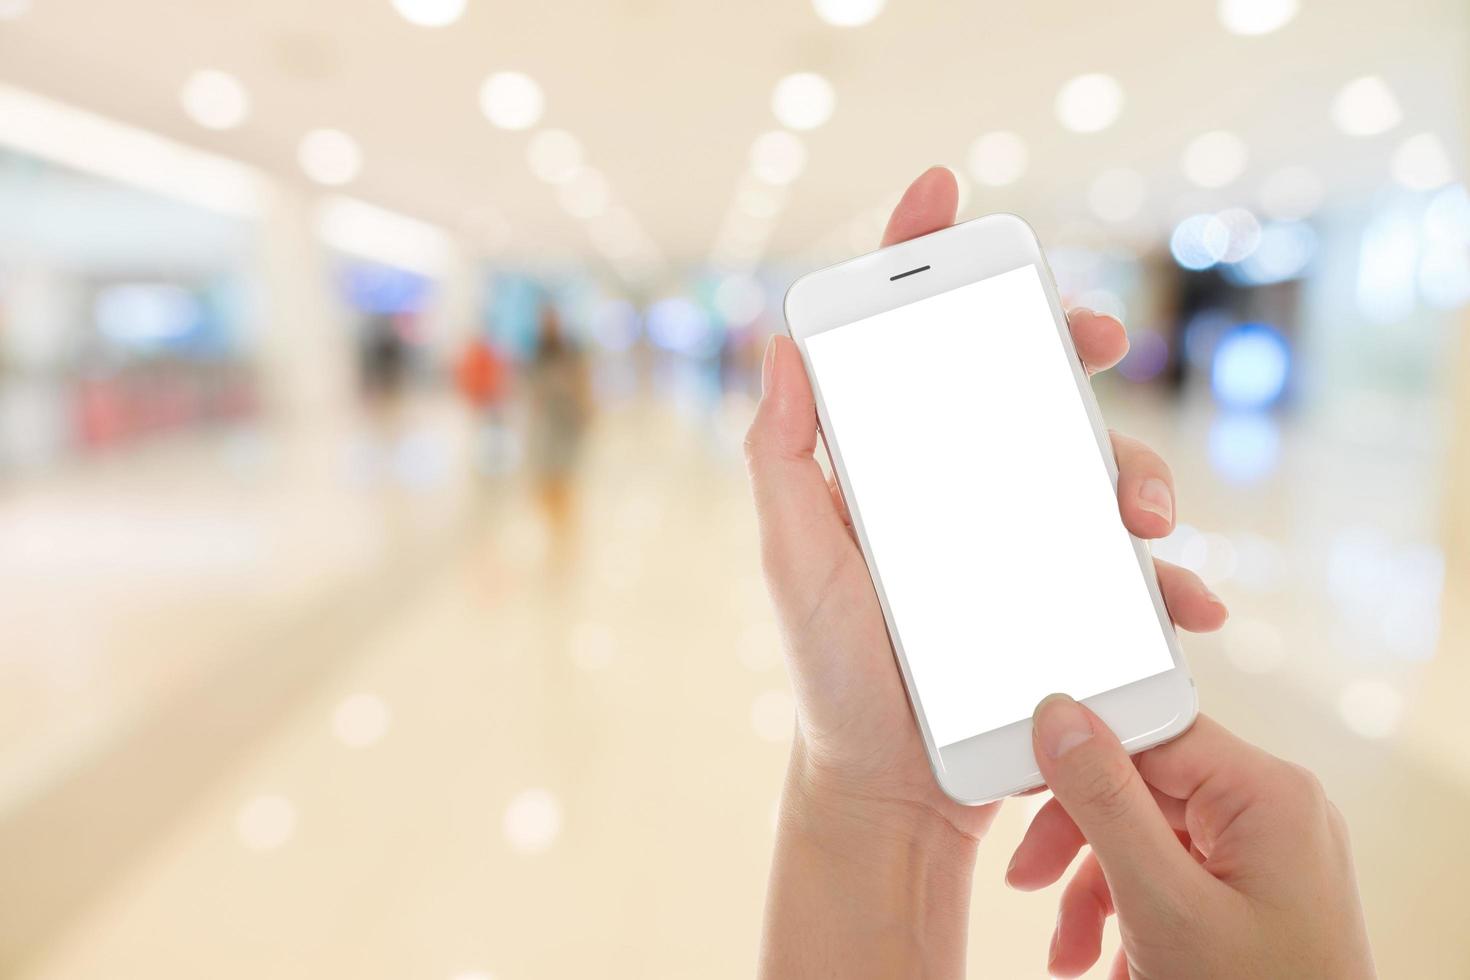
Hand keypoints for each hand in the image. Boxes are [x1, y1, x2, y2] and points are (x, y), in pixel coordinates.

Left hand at [745, 165, 1227, 841]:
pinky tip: (1182, 598)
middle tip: (1091, 337)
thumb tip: (785, 345)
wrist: (890, 786)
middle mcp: (959, 487)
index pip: (906, 345)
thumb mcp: (793, 560)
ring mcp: (1019, 541)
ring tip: (1142, 512)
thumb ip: (780, 459)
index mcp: (889, 465)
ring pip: (1093, 465)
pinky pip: (1129, 571)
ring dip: (1136, 466)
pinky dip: (1165, 578)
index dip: (921, 262)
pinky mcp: (1064, 601)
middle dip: (1065, 346)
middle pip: (1022, 385)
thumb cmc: (831, 670)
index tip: (945, 195)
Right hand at [1009, 698, 1374, 977]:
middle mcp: (1273, 813)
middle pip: (1139, 788)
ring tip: (1070, 949)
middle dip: (1076, 842)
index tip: (1022, 783)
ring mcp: (1264, 858)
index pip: (1151, 731)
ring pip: (1143, 838)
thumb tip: (1061, 718)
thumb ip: (1107, 802)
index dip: (1078, 755)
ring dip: (1091, 891)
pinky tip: (1107, 960)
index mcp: (1268, 795)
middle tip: (1028, 878)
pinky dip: (1126, 915)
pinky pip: (1168, 876)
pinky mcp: (1251, 896)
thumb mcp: (1162, 903)